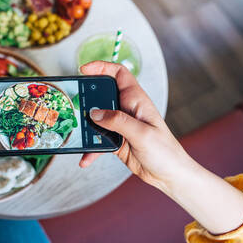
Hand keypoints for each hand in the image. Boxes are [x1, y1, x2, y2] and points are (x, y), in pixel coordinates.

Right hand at [79, 61, 193, 191]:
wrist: (169, 175)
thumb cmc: (165, 152)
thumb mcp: (142, 134)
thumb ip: (118, 121)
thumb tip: (95, 113)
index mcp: (136, 100)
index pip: (118, 74)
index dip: (102, 67)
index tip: (84, 69)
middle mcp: (127, 109)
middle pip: (102, 94)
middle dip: (86, 97)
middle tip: (73, 102)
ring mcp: (120, 125)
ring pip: (96, 118)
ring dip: (85, 126)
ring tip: (75, 131)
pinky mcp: (116, 140)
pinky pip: (97, 139)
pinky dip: (90, 148)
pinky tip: (85, 158)